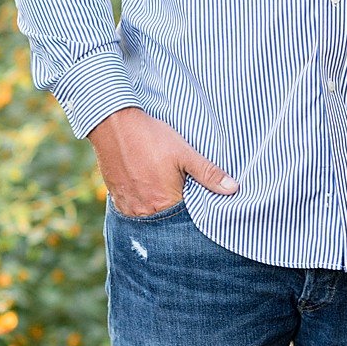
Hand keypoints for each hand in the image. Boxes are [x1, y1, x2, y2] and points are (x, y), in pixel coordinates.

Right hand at [89, 108, 236, 216]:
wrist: (114, 124)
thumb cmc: (151, 137)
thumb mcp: (185, 153)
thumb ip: (208, 173)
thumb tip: (233, 189)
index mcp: (164, 203)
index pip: (186, 221)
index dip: (193, 213)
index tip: (196, 202)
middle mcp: (145, 211)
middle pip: (166, 221)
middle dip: (175, 213)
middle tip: (178, 195)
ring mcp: (128, 207)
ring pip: (149, 216)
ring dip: (157, 209)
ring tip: (162, 192)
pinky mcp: (115, 199)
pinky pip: (132, 211)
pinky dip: (142, 205)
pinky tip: (146, 191)